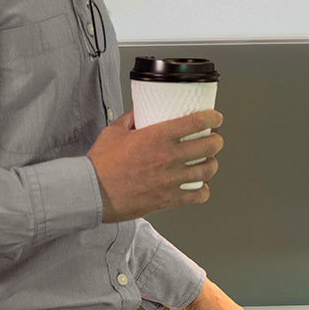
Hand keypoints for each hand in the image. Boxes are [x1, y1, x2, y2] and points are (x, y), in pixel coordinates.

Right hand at [86, 110, 223, 221]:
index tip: (215, 118)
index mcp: (157, 137)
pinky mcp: (168, 199)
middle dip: (216, 141)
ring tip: (209, 161)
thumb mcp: (115, 131)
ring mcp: (170, 179)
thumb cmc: (100, 163)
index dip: (212, 118)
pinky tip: (200, 186)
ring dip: (212, 164)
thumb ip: (132, 119)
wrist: (92, 192)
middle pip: (209, 146)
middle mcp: (169, 157)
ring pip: (207, 170)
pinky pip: (197, 196)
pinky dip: (203, 191)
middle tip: (213, 139)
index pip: (197, 122)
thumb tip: (142, 111)